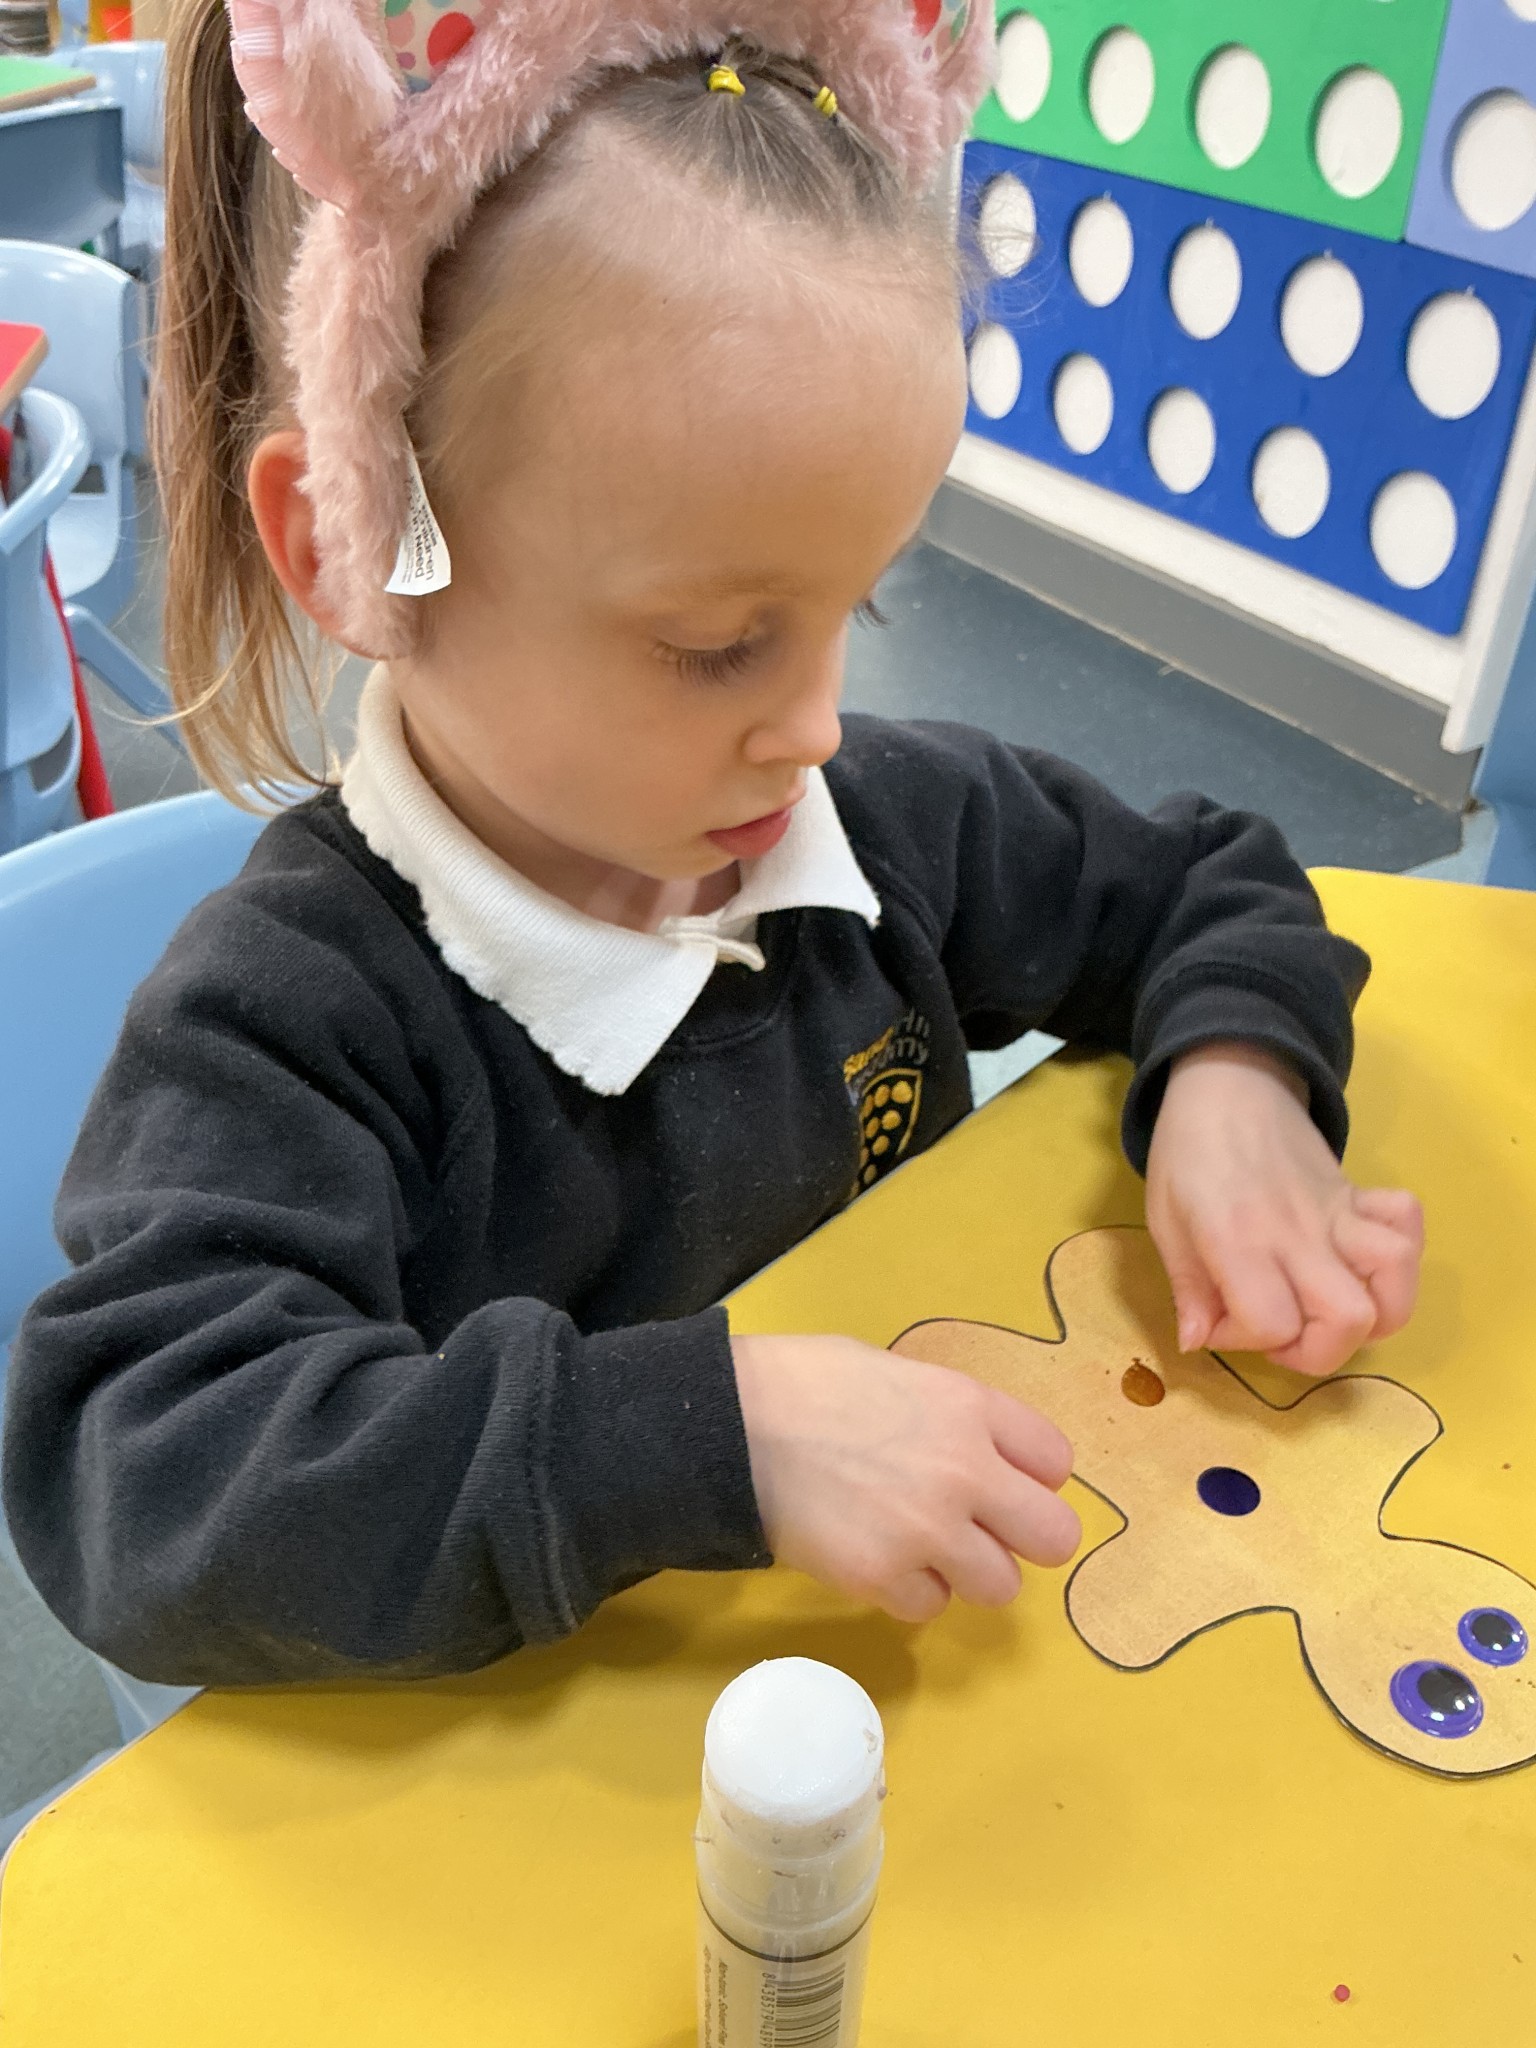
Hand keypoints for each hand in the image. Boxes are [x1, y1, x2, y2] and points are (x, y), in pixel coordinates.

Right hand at [732, 1332, 1080, 1624]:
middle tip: (981, 1530)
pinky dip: (908, 1592)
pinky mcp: (882, 1579)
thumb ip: (948, 1414)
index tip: (1001, 1480)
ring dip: (966, 1572)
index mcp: (970, 1408)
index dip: (1030, 1476)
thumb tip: (969, 1447)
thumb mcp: (895, 1371)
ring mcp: (928, 1532)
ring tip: (920, 1548)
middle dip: (1022, 1537)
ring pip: (1000, 1586)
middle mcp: (966, 1472)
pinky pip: (929, 1608)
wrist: (730, 1424)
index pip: (1057, 1461)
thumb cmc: (804, 1380)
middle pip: (1055, 1538)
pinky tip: (875, 1559)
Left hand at [1146, 1041, 1423, 1376]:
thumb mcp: (1164, 1221)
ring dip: (1372, 1313)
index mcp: (1240, 1239)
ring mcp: (1338, 1212)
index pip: (1273, 1324)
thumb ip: (1186, 1288)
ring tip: (1327, 1309)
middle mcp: (1298, 1232)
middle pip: (1350, 1319)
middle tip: (1282, 1331)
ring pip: (1395, 1278)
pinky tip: (1361, 1261)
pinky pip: (1408, 1224)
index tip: (1221, 1318)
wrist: (1226, 1081)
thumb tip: (1197, 1341)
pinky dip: (1400, 1254)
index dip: (1247, 1340)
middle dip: (1318, 1350)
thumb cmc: (1186, 1152)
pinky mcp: (1359, 1195)